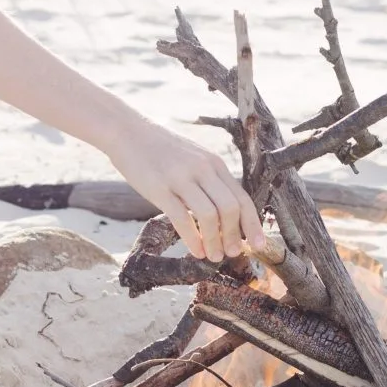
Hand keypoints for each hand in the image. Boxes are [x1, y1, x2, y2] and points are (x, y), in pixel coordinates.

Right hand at [103, 118, 266, 262]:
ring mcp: (181, 177)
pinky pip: (181, 218)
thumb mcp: (193, 159)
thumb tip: (224, 213)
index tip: (259, 244)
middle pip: (230, 208)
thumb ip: (209, 181)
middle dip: (234, 236)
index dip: (253, 224)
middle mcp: (202, 168)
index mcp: (214, 163)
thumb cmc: (160, 151)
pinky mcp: (159, 187)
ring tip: (213, 256)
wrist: (127, 131)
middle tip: (232, 253)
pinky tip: (195, 250)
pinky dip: (192, 239)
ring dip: (215, 241)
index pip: (242, 198)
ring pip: (209, 215)